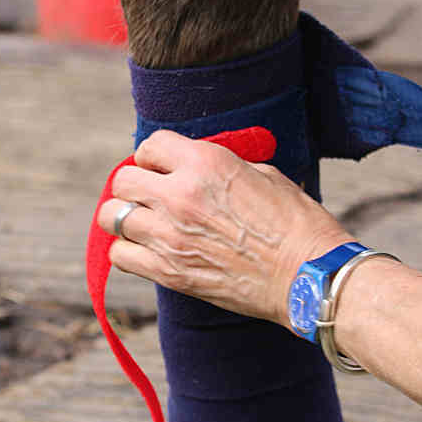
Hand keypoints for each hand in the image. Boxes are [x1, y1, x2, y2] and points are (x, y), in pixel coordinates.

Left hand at [97, 131, 353, 326]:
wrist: (309, 277)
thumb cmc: (297, 224)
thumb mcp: (264, 174)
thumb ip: (220, 166)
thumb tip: (195, 166)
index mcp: (206, 163)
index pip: (150, 145)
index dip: (155, 156)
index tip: (163, 168)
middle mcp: (180, 195)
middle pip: (122, 181)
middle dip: (134, 186)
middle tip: (151, 197)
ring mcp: (170, 236)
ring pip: (112, 217)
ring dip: (127, 218)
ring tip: (146, 225)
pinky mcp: (169, 272)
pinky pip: (120, 256)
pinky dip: (128, 252)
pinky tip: (146, 251)